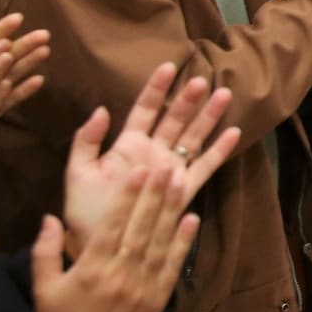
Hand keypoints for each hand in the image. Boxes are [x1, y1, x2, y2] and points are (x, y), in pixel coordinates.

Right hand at [31, 173, 199, 311]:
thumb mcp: (43, 288)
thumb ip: (44, 252)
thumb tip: (50, 217)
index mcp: (90, 269)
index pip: (112, 225)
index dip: (126, 197)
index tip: (138, 171)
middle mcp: (120, 273)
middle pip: (140, 227)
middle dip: (154, 194)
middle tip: (166, 164)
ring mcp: (143, 285)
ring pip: (159, 240)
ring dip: (171, 209)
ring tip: (181, 181)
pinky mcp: (159, 297)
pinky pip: (173, 265)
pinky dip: (183, 241)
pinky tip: (192, 218)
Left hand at [62, 62, 240, 257]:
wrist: (97, 244)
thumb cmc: (84, 211)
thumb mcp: (77, 173)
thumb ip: (86, 142)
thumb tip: (101, 110)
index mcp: (127, 145)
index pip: (144, 110)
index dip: (156, 89)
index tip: (169, 66)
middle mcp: (153, 152)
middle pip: (174, 119)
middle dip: (188, 99)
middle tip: (203, 80)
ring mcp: (170, 169)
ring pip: (193, 136)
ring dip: (208, 117)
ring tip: (224, 94)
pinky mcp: (182, 189)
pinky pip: (204, 166)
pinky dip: (220, 151)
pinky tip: (234, 133)